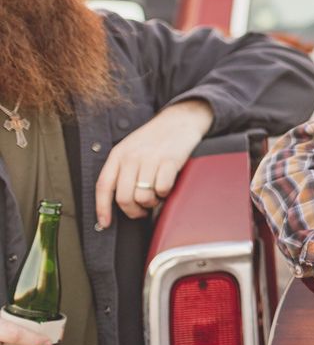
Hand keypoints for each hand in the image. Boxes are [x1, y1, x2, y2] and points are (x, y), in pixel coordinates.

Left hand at [95, 100, 213, 226]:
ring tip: (156, 195)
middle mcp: (131, 157)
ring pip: (144, 197)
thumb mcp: (130, 149)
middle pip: (124, 198)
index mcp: (118, 155)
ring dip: (152, 202)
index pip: (103, 186)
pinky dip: (166, 193)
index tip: (105, 223)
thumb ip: (122, 171)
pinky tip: (166, 186)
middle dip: (134, 211)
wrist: (179, 121)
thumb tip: (118, 200)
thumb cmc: (155, 138)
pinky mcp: (169, 161)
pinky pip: (162, 189)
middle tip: (141, 211)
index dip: (102, 208)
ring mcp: (150, 158)